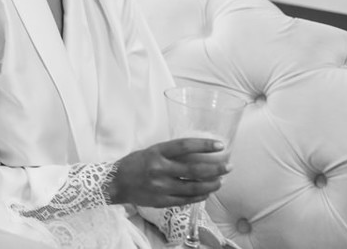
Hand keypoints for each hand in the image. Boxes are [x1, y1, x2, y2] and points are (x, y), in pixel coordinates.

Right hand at [107, 138, 229, 207]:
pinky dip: (200, 196)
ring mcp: (161, 187)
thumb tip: (196, 152)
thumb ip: (170, 153)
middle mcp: (159, 169)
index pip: (184, 146)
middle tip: (228, 167)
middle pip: (195, 169)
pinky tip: (207, 192)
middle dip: (216, 169)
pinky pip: (187, 199)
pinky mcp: (162, 201)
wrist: (117, 183)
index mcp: (156, 152)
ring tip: (221, 181)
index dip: (204, 145)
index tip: (220, 145)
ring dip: (212, 184)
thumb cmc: (135, 164)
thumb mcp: (150, 151)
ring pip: (194, 187)